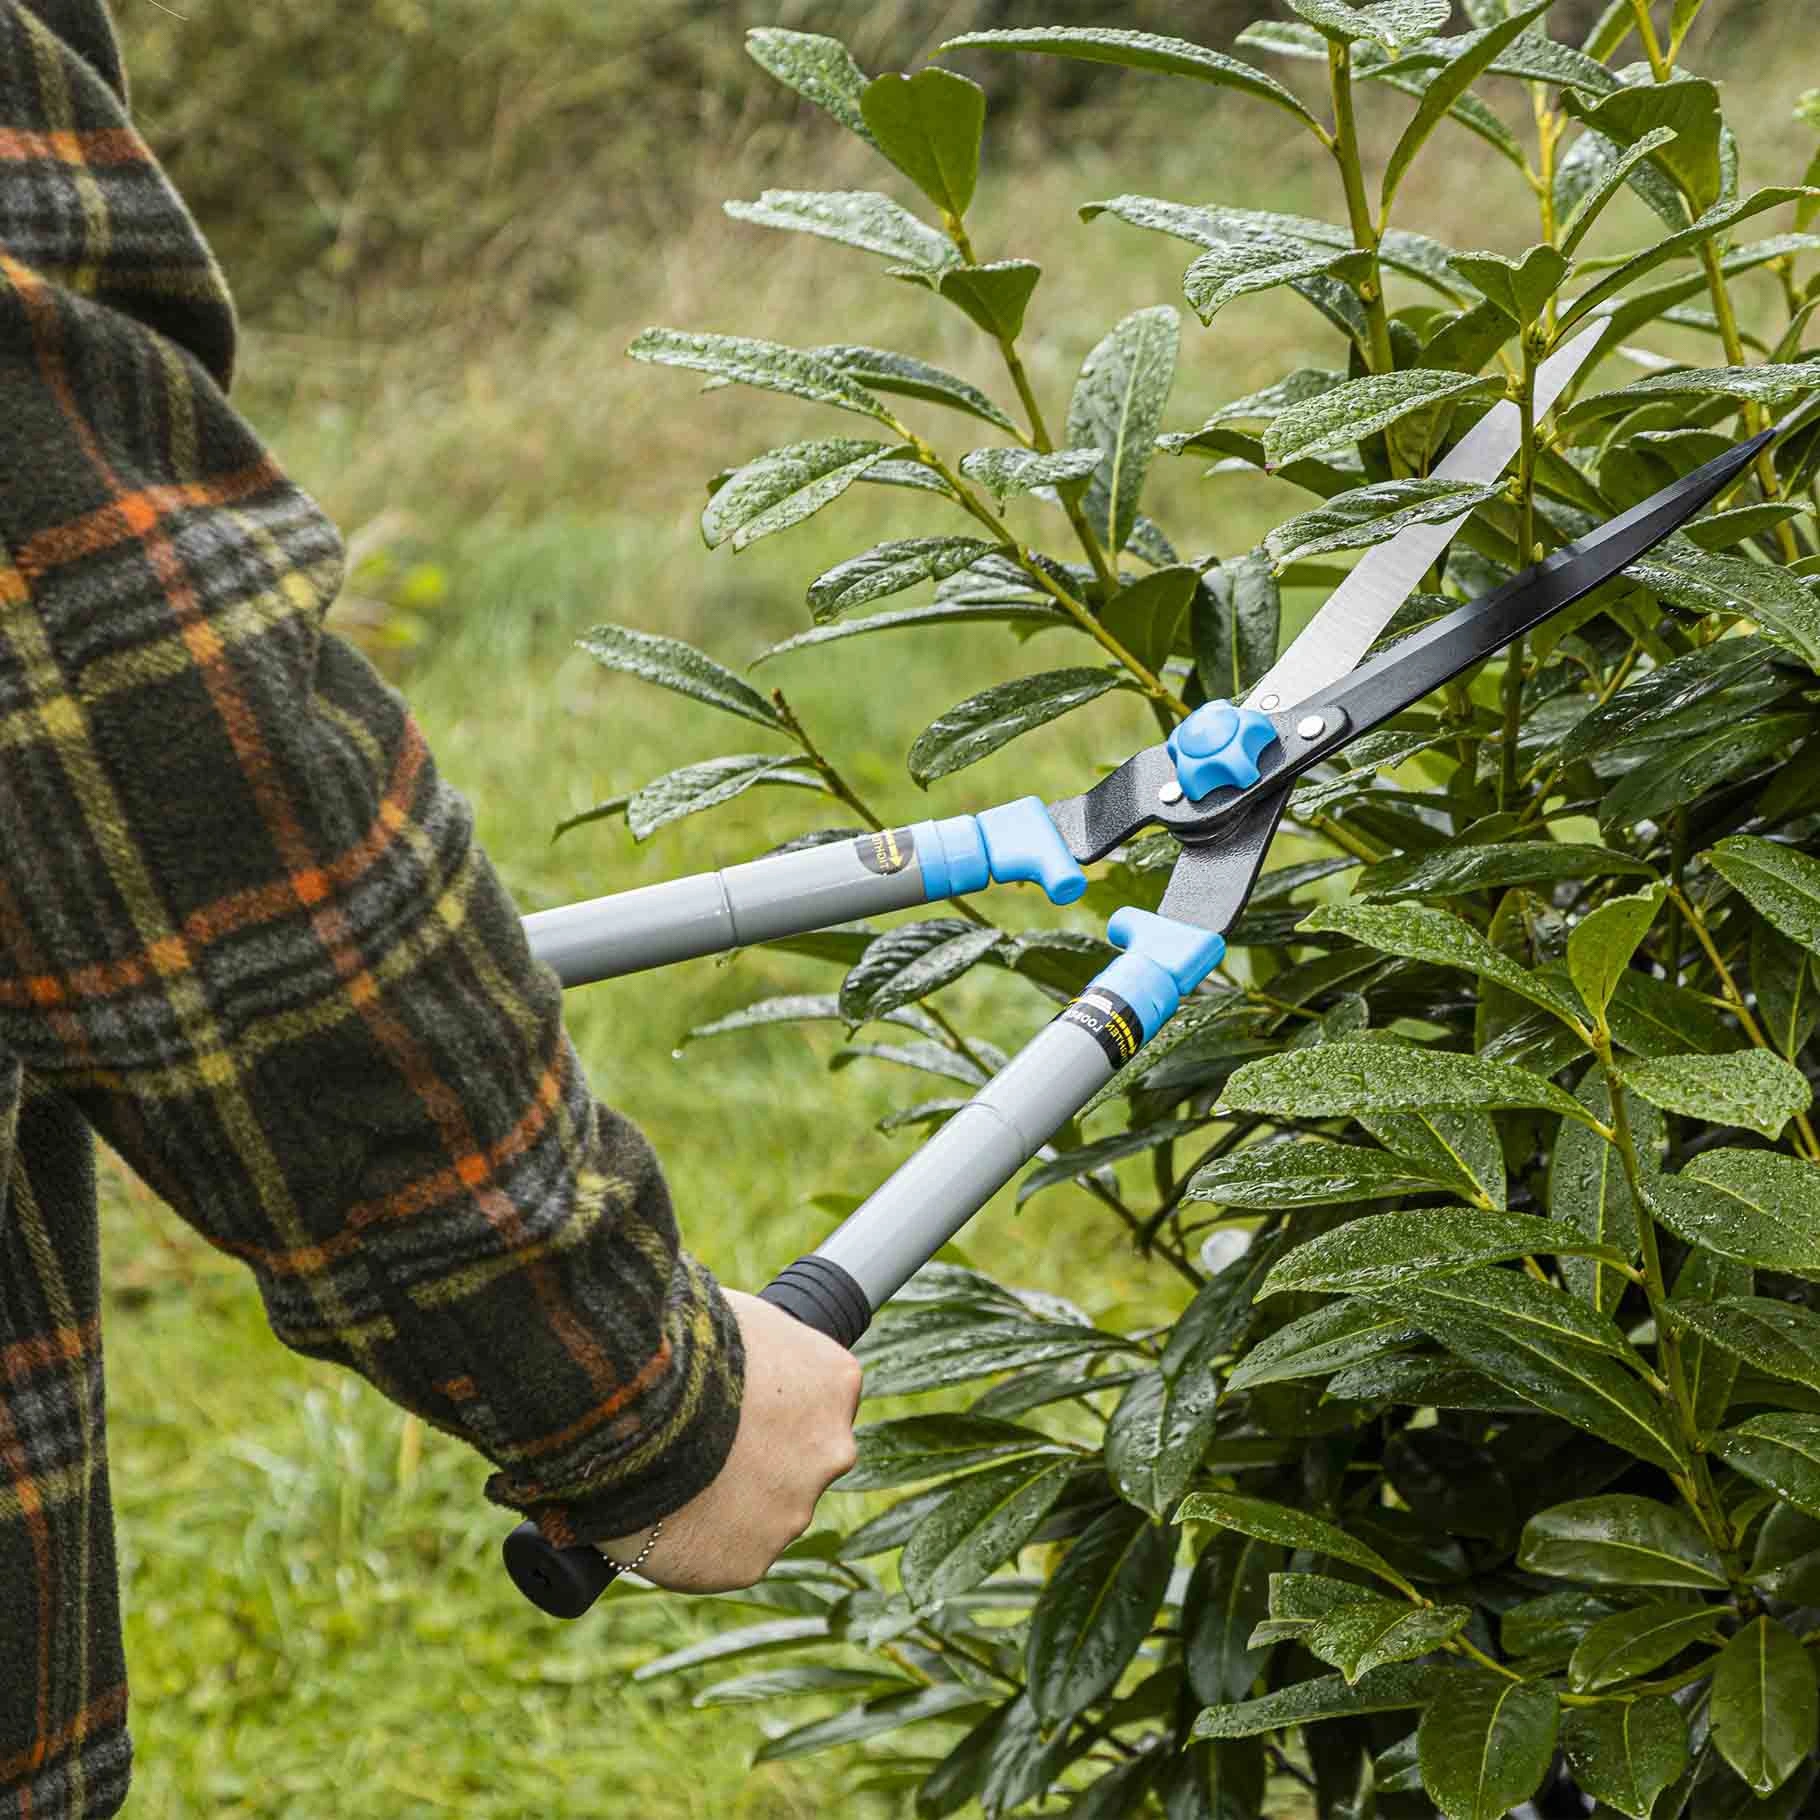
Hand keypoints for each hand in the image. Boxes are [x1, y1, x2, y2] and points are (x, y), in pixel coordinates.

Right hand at [596, 1287, 861, 1591]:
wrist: (635, 1401)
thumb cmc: (677, 1339)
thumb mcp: (733, 1316)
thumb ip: (756, 1343)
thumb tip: (731, 1343)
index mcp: (834, 1380)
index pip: (815, 1401)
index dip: (768, 1408)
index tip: (730, 1407)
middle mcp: (832, 1449)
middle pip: (796, 1463)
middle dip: (756, 1462)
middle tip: (697, 1448)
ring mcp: (794, 1511)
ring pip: (762, 1514)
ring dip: (725, 1506)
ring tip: (668, 1481)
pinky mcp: (749, 1562)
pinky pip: (722, 1558)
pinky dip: (694, 1547)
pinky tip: (660, 1519)